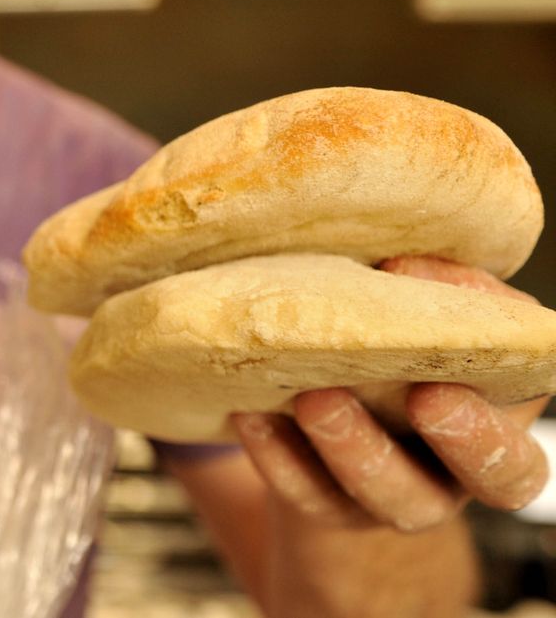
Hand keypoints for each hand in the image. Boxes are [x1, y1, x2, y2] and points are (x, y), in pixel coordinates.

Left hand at [232, 256, 550, 532]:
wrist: (334, 399)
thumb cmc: (393, 344)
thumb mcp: (427, 314)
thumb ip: (438, 288)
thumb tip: (405, 264)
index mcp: (498, 421)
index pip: (520, 444)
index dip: (490, 429)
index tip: (444, 381)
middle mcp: (455, 473)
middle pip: (490, 482)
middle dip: (460, 442)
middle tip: (422, 396)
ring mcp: (393, 497)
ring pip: (389, 496)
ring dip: (353, 447)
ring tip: (315, 398)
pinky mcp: (330, 507)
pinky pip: (308, 495)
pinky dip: (278, 456)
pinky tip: (250, 415)